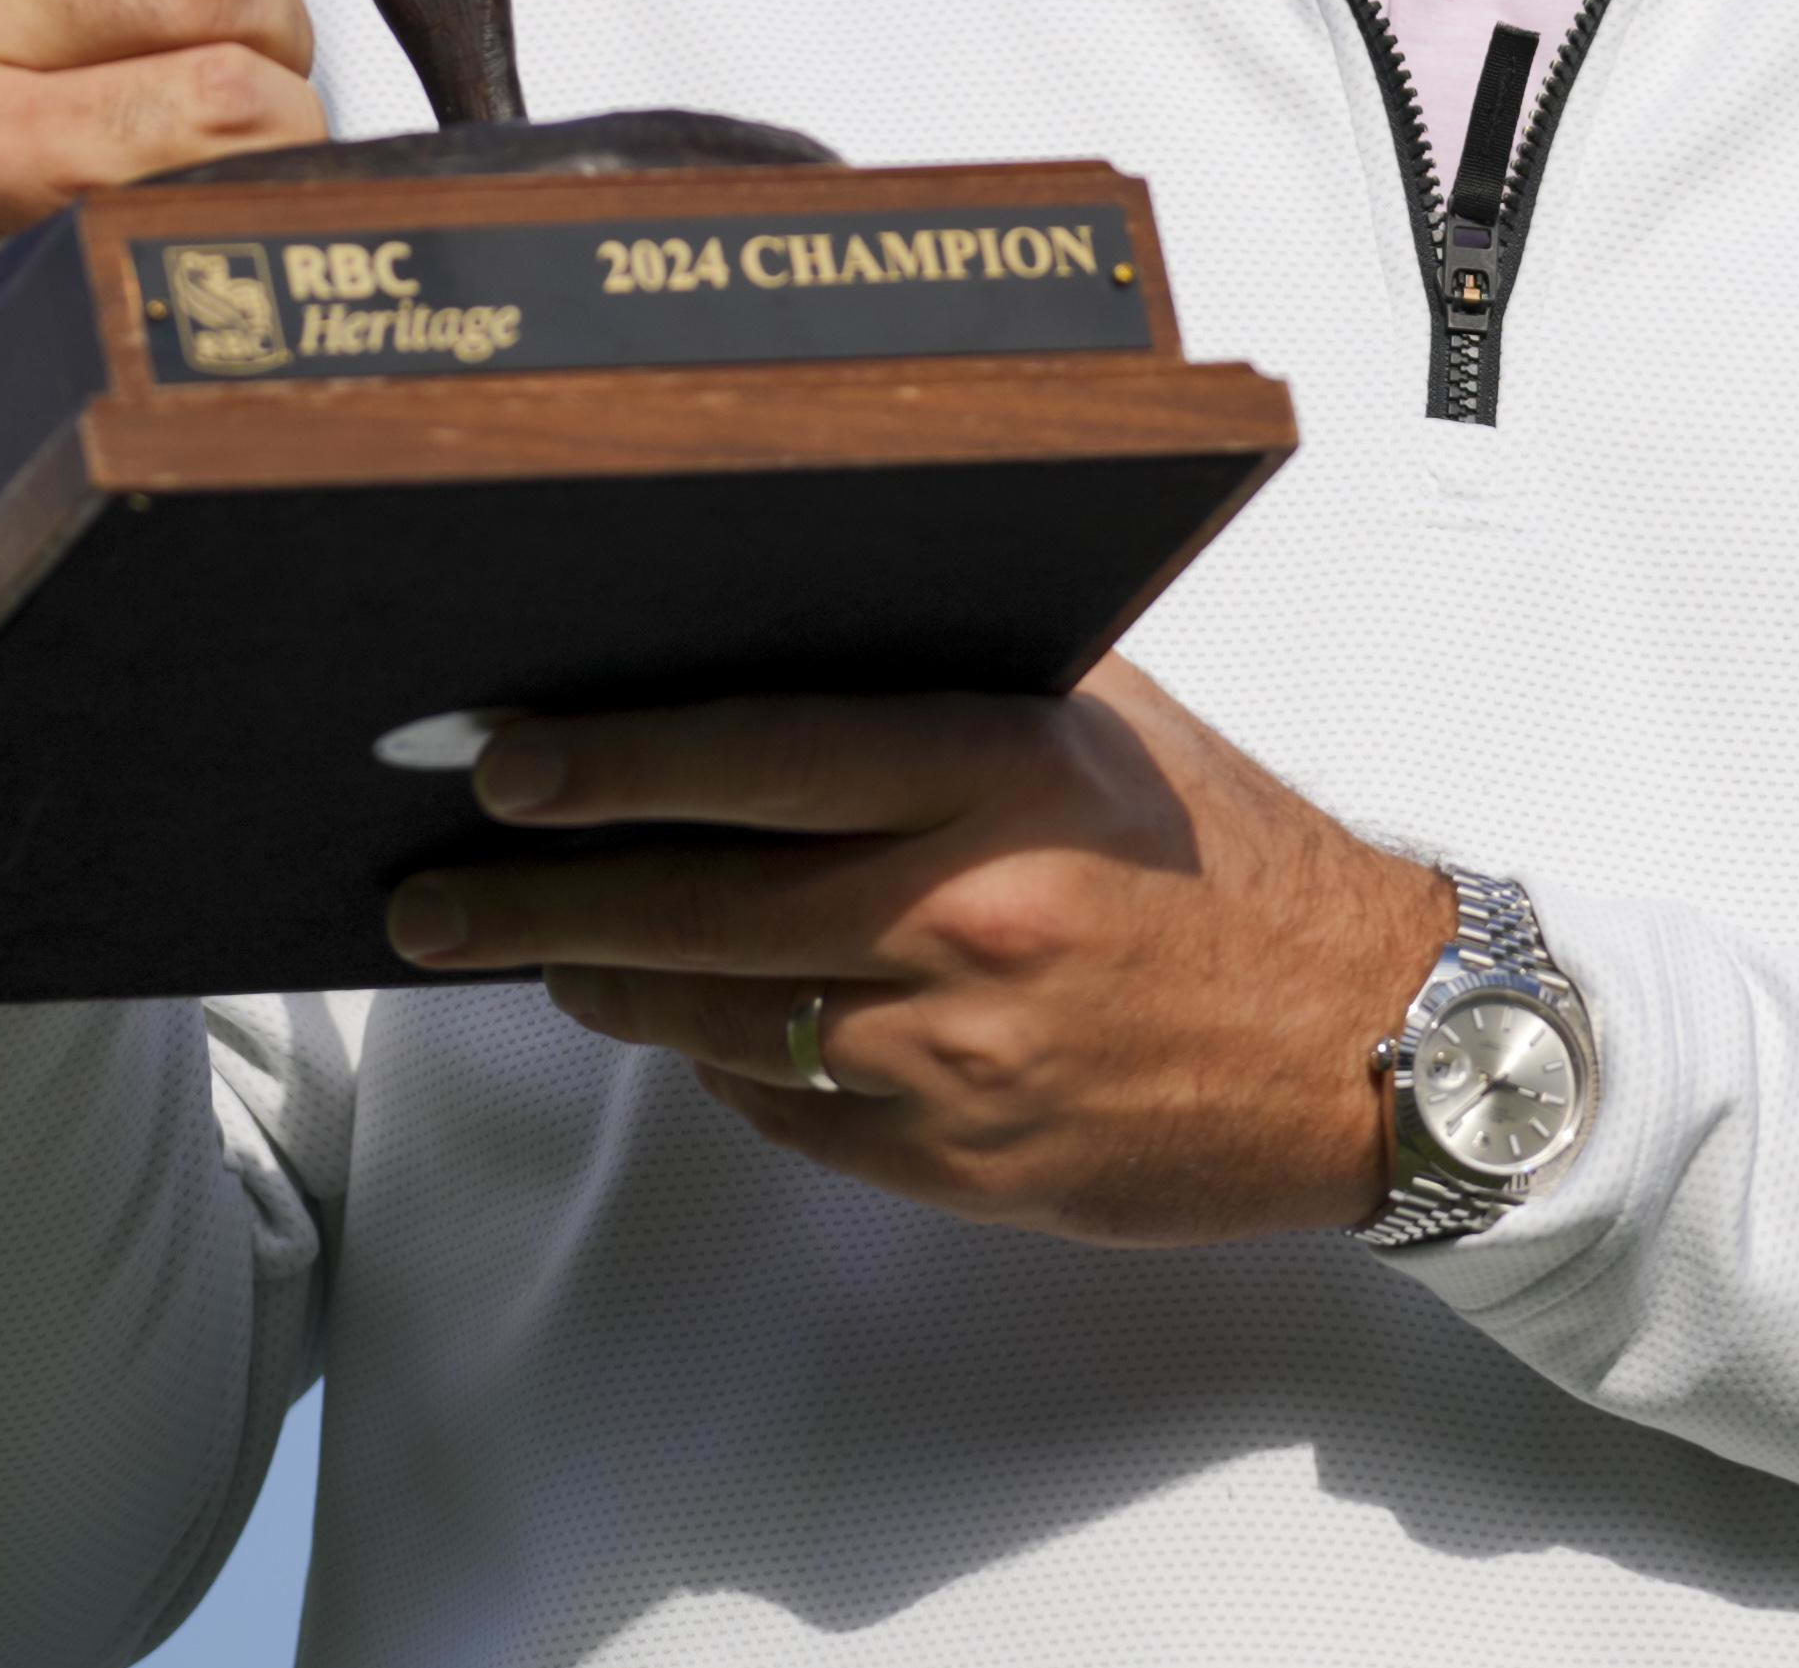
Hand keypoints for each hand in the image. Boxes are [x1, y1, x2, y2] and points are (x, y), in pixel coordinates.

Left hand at [379, 661, 1454, 1246]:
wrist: (1371, 1043)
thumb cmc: (1230, 862)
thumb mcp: (1105, 720)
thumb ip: (950, 676)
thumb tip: (769, 637)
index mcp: (1000, 772)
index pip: (754, 759)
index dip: (606, 766)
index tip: (497, 768)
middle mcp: (967, 914)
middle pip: (690, 913)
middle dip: (534, 907)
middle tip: (427, 898)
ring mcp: (958, 1055)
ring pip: (716, 1026)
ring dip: (609, 991)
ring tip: (542, 958)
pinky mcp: (963, 1161)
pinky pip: (789, 1118)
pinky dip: (729, 1072)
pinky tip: (695, 1033)